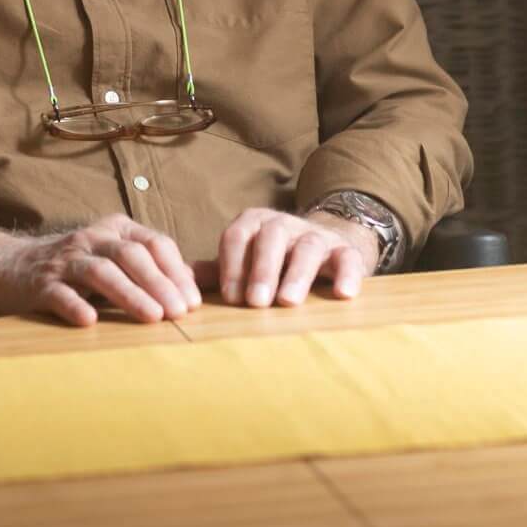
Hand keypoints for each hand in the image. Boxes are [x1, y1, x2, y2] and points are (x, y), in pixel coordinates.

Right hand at [0, 214, 201, 329]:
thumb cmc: (74, 270)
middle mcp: (91, 239)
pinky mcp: (40, 283)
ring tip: (152, 317)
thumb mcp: (112, 259)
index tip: (193, 302)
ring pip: (100, 271)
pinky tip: (90, 321)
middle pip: (130, 255)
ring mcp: (64, 260)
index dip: (175, 271)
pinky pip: (59, 292)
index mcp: (114, 230)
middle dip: (158, 283)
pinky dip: (75, 305)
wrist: (10, 267)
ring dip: (129, 293)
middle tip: (179, 313)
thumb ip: (150, 268)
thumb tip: (197, 286)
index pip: (153, 243)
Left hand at [200, 208, 375, 308]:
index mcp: (254, 224)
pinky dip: (347, 274)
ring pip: (307, 247)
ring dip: (296, 274)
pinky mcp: (346, 251)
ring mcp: (316, 235)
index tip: (230, 297)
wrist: (328, 247)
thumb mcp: (247, 261)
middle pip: (270, 238)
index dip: (231, 265)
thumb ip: (217, 269)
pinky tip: (342, 294)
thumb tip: (178, 280)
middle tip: (255, 302)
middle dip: (261, 269)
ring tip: (288, 302)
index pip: (236, 237)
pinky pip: (348, 258)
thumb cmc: (277, 260)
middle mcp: (283, 224)